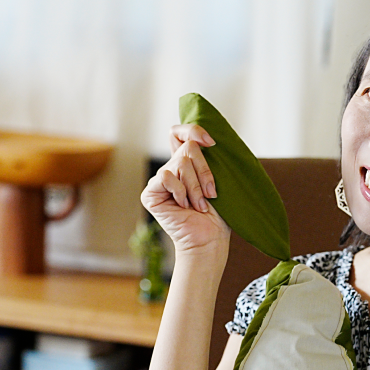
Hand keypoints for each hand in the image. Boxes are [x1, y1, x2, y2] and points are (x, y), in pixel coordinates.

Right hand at [141, 125, 229, 255]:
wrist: (210, 239)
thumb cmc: (219, 214)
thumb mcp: (218, 180)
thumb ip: (209, 158)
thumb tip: (206, 139)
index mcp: (186, 164)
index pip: (179, 133)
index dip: (193, 130)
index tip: (212, 143)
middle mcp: (171, 169)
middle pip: (188, 147)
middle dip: (204, 170)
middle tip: (211, 193)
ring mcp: (159, 181)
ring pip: (181, 162)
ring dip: (196, 186)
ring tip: (199, 204)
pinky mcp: (150, 193)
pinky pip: (167, 176)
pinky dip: (181, 191)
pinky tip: (184, 206)